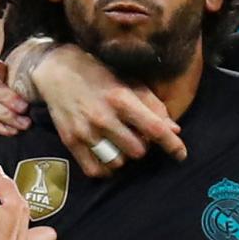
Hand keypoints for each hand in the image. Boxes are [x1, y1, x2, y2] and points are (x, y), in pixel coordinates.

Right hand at [33, 43, 185, 176]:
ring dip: (123, 156)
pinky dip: (105, 167)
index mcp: (121, 98)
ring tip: (119, 143)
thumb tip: (174, 130)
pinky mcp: (71, 141)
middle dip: (142, 145)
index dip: (172, 145)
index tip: (181, 154)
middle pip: (138, 150)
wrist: (57, 70)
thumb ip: (153, 105)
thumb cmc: (99, 74)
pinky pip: (95, 169)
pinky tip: (107, 155)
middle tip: (136, 135)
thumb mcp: (128, 82)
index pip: (154, 128)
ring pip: (118, 162)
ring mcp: (86, 131)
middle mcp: (103, 117)